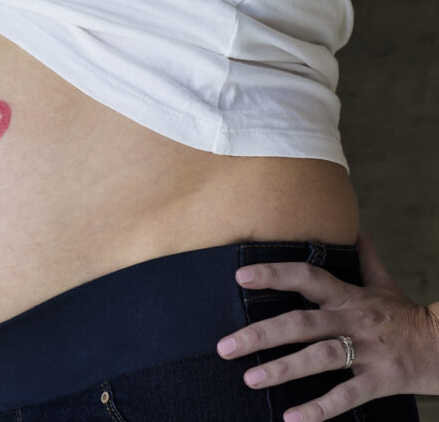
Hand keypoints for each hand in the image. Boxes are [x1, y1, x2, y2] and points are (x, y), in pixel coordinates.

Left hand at [216, 228, 438, 421]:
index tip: (240, 275)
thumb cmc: (407, 317)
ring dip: (283, 369)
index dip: (274, 273)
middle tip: (225, 346)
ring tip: (249, 379)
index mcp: (349, 295)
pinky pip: (347, 395)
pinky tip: (291, 417)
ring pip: (320, 357)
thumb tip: (354, 229)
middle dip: (261, 334)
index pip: (307, 276)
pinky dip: (320, 409)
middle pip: (302, 322)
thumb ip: (365, 258)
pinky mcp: (382, 380)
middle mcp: (354, 319)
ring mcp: (368, 350)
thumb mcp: (386, 284)